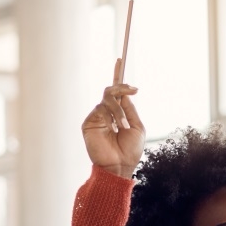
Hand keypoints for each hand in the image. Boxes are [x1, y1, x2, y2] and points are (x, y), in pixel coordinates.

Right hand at [81, 60, 143, 177]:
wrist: (119, 166)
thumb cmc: (130, 150)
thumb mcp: (137, 126)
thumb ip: (129, 109)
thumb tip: (124, 94)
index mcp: (119, 113)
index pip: (117, 91)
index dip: (117, 75)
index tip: (120, 59)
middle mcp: (107, 112)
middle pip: (111, 90)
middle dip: (122, 88)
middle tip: (133, 90)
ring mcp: (97, 117)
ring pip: (107, 100)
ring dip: (118, 111)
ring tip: (123, 126)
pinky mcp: (89, 123)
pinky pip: (99, 110)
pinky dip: (109, 118)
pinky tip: (113, 129)